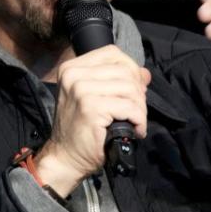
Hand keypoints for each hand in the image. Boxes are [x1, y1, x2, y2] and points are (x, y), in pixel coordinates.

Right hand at [36, 45, 150, 195]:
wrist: (65, 157)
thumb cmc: (81, 129)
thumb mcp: (96, 98)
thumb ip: (118, 82)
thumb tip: (145, 74)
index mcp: (72, 68)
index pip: (113, 54)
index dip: (130, 70)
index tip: (134, 91)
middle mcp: (74, 75)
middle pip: (124, 70)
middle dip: (138, 92)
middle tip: (136, 112)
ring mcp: (81, 90)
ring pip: (130, 88)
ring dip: (140, 108)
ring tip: (136, 121)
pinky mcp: (91, 107)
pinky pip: (129, 107)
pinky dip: (139, 120)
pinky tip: (135, 129)